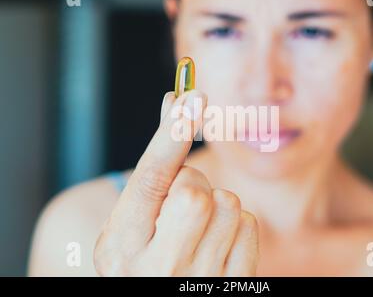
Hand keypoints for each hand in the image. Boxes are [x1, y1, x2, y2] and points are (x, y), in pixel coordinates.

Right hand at [94, 90, 258, 275]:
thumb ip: (155, 163)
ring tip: (199, 228)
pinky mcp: (233, 284)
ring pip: (228, 203)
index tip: (192, 97)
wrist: (158, 293)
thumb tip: (176, 100)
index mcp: (121, 245)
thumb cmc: (145, 250)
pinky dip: (235, 224)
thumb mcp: (133, 216)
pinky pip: (248, 224)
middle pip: (195, 190)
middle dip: (192, 183)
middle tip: (180, 204)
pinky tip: (217, 243)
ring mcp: (199, 279)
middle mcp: (158, 268)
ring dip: (216, 203)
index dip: (171, 133)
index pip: (151, 179)